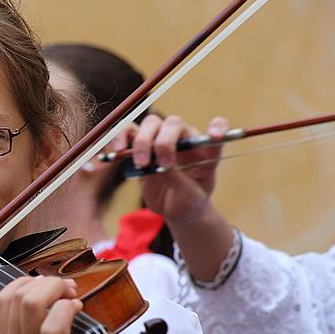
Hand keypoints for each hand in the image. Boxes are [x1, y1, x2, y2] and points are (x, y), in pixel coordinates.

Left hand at [0, 276, 89, 333]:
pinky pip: (0, 301)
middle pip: (30, 304)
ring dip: (36, 283)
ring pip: (14, 297)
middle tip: (68, 289)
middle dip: (53, 285)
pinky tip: (33, 286)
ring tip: (51, 285)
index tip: (77, 306)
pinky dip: (17, 286)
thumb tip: (73, 304)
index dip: (66, 308)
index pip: (53, 330)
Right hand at [112, 114, 227, 223]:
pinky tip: (117, 150)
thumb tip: (159, 166)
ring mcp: (161, 142)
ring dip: (142, 140)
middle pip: (172, 123)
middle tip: (161, 164)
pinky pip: (128, 134)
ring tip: (140, 163)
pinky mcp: (141, 148)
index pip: (217, 128)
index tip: (215, 136)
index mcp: (204, 149)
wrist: (175, 210)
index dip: (218, 127)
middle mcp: (184, 140)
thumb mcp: (190, 196)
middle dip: (164, 141)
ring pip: (150, 124)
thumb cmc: (190, 202)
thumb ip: (177, 179)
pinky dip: (120, 138)